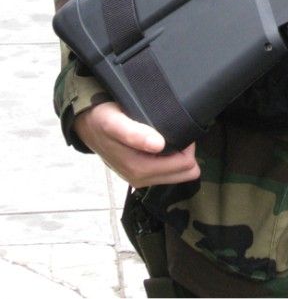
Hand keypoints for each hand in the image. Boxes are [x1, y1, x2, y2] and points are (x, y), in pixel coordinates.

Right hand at [73, 102, 199, 187]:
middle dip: (186, 152)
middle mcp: (141, 178)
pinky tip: (165, 142)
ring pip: (178, 172)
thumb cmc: (103, 121)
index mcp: (139, 169)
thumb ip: (134, 134)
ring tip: (171, 133)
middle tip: (177, 130)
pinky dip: (172, 157)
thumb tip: (159, 145)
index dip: (188, 146)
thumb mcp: (115, 122)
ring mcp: (141, 177)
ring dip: (180, 155)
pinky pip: (167, 170)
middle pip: (184, 172)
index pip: (184, 167)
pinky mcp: (140, 173)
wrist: (87, 125)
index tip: (181, 128)